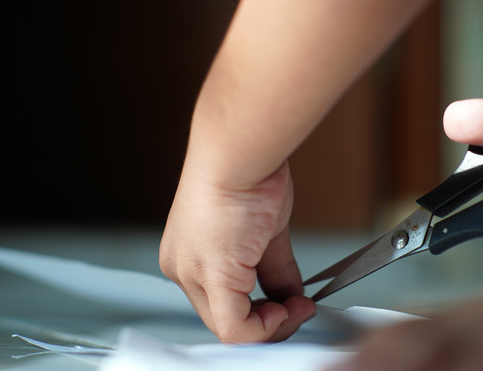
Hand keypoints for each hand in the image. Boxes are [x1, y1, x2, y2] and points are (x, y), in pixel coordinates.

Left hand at [159, 161, 315, 342]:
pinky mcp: (210, 276)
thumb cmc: (246, 173)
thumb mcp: (265, 231)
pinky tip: (287, 309)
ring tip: (298, 307)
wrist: (239, 154)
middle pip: (225, 318)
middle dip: (270, 322)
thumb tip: (292, 294)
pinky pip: (235, 328)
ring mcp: (191, 273)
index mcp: (189, 253)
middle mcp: (183, 267)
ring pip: (229, 327)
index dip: (261, 311)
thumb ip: (275, 268)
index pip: (223, 301)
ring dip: (273, 326)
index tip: (290, 303)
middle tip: (299, 309)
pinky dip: (266, 329)